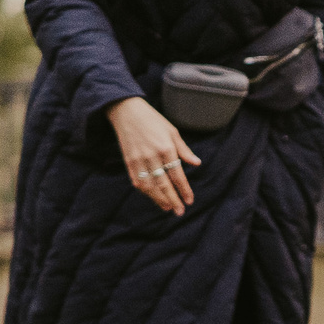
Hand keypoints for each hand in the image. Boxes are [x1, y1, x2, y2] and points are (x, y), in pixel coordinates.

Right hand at [108, 97, 201, 215]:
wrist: (127, 112)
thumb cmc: (153, 121)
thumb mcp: (172, 131)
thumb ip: (184, 150)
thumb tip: (197, 163)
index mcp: (166, 148)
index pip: (177, 175)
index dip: (184, 190)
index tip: (189, 201)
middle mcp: (152, 156)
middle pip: (164, 184)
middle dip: (173, 199)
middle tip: (179, 211)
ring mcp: (139, 160)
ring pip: (149, 186)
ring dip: (159, 199)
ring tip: (167, 208)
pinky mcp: (128, 161)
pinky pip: (137, 181)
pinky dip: (145, 191)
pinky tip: (153, 197)